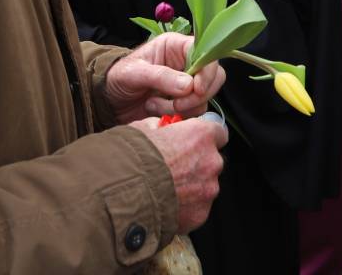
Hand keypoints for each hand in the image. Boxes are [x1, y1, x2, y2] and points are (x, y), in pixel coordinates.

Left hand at [104, 33, 226, 123]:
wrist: (108, 100)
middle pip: (214, 76)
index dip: (207, 71)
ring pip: (205, 97)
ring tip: (154, 104)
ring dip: (183, 107)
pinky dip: (178, 116)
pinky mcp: (184, 103)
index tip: (196, 89)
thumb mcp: (135, 73)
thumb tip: (189, 85)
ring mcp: (186, 84)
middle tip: (175, 103)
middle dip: (197, 94)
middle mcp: (185, 63)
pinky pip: (195, 112)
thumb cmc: (118, 77)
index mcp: (176, 46)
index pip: (206, 52)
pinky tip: (156, 111)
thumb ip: (161, 76)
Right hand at [132, 115, 227, 233]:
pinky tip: (164, 204)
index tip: (192, 141)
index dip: (203, 137)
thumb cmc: (131, 158)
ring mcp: (208, 190)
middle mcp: (211, 162)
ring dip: (191, 187)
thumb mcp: (142, 129)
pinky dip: (184, 207)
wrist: (122, 195)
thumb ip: (159, 127)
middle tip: (173, 168)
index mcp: (201, 135)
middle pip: (212, 161)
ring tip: (164, 190)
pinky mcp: (200, 214)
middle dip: (196, 164)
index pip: (218, 132)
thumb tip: (159, 128)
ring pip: (205, 186)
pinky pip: (196, 208)